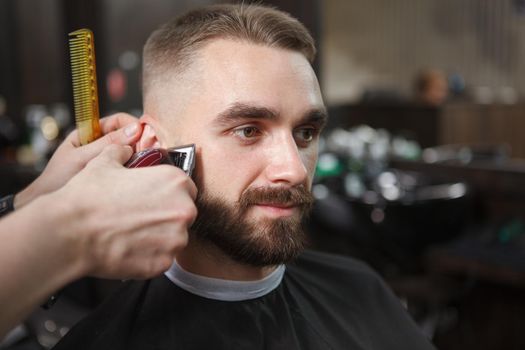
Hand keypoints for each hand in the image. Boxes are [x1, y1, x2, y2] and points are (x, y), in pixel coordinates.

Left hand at [15, 113, 142, 208]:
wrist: (52, 211)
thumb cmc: (57, 181)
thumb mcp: (82, 158)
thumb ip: (108, 143)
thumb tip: (135, 128)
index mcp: (89, 134)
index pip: (117, 121)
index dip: (132, 125)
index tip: (145, 134)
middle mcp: (100, 145)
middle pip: (127, 136)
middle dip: (140, 141)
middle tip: (151, 151)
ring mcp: (108, 161)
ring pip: (131, 152)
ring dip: (140, 156)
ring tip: (147, 163)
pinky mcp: (114, 176)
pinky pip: (130, 168)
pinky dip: (137, 169)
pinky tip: (140, 175)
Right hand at [52, 144, 197, 278]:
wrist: (71, 232)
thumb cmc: (88, 196)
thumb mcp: (105, 162)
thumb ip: (121, 152)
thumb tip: (124, 149)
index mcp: (176, 181)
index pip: (185, 188)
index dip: (168, 194)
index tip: (154, 199)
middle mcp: (184, 209)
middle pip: (183, 213)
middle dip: (166, 215)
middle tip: (140, 218)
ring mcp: (176, 239)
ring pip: (175, 238)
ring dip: (159, 237)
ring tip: (132, 234)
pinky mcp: (164, 262)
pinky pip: (163, 258)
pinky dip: (149, 256)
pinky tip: (129, 249)